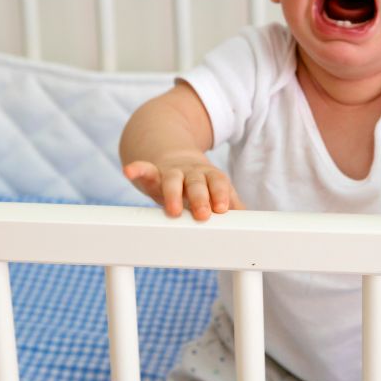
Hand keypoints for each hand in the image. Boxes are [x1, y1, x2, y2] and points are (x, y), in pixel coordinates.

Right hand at [123, 154, 242, 220]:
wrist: (175, 156)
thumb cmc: (199, 183)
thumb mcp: (216, 190)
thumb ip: (231, 203)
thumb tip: (252, 224)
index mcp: (210, 176)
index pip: (218, 182)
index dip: (221, 194)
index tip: (222, 209)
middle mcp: (192, 173)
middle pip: (197, 183)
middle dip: (200, 197)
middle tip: (203, 214)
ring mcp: (172, 172)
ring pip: (172, 179)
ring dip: (173, 193)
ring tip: (173, 210)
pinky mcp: (152, 173)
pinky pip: (144, 169)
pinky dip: (137, 169)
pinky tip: (129, 170)